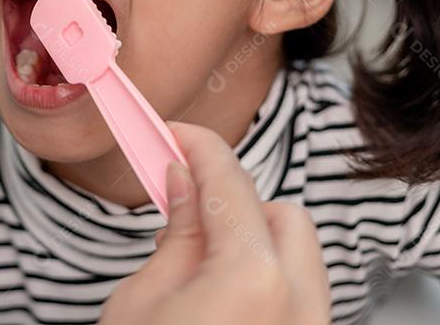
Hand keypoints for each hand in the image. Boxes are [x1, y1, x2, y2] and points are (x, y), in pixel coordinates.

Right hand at [100, 122, 328, 324]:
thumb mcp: (141, 298)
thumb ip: (176, 234)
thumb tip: (182, 182)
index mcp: (253, 279)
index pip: (230, 185)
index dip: (198, 147)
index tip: (175, 134)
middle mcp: (298, 305)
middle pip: (282, 215)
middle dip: (236, 200)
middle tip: (184, 200)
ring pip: (298, 259)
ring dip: (253, 241)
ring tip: (197, 256)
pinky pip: (297, 297)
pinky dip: (264, 280)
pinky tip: (219, 290)